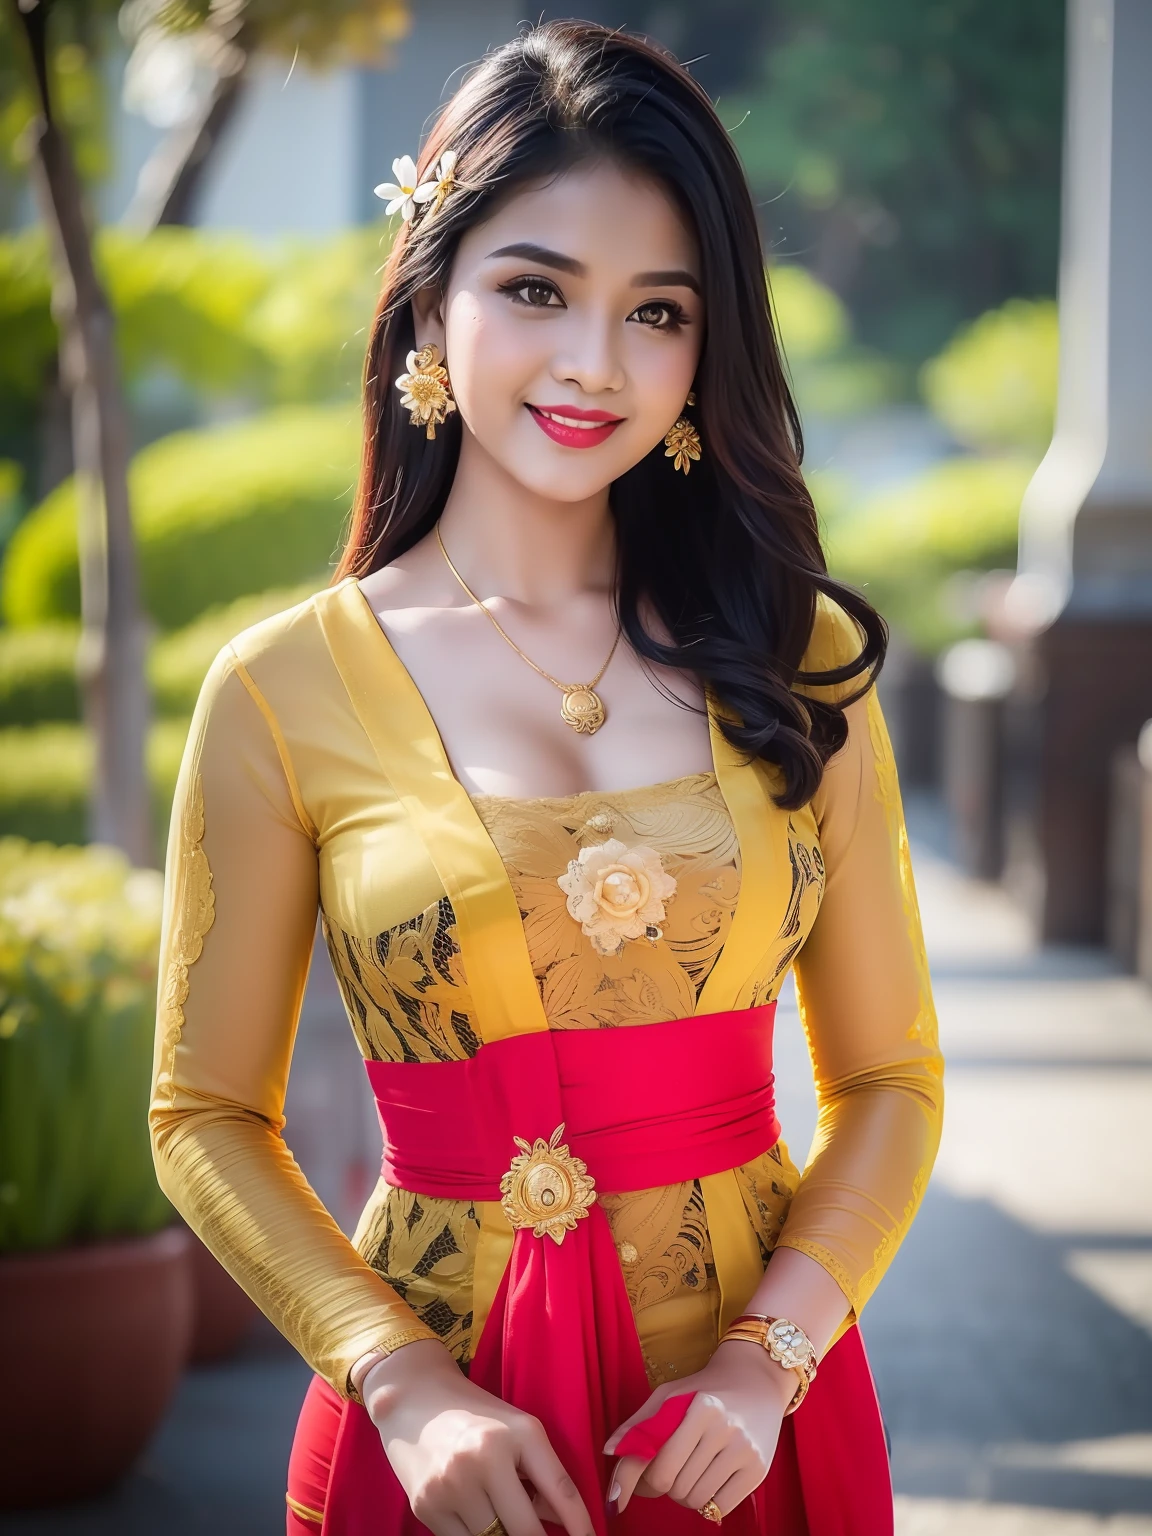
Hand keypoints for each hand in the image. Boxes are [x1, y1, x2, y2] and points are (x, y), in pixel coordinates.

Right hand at [362, 1339, 595, 1535]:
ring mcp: (451, 1487)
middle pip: (526, 1531)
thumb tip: (561, 1526)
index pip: (559, 1491)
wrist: (412, 1398)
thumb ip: (542, 1474)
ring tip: (507, 1521)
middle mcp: (483, 1460)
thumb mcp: (517, 1430)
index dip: (581, 1525)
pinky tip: (481, 1521)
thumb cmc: (475, 1414)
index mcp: (515, 1434)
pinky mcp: (425, 1507)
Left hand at [603, 1340, 794, 1518]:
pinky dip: (708, 1503)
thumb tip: (608, 1451)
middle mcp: (723, 1427)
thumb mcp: (669, 1395)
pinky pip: (720, 1507)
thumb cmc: (705, 1389)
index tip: (620, 1497)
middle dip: (663, 1485)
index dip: (635, 1483)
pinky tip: (710, 1480)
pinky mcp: (758, 1469)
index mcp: (698, 1407)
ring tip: (689, 1472)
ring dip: (685, 1494)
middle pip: (674, 1486)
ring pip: (695, 1499)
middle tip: (666, 1472)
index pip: (657, 1465)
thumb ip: (638, 1424)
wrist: (757, 1382)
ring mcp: (744, 1450)